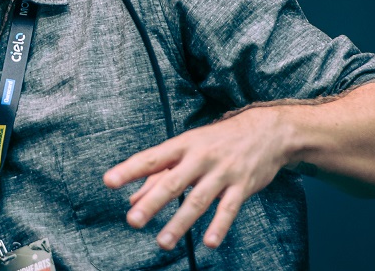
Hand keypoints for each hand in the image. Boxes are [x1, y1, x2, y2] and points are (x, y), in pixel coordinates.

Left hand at [103, 107, 291, 249]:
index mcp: (182, 146)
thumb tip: (132, 198)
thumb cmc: (217, 141)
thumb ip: (159, 175)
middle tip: (132, 220)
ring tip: (162, 242)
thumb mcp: (187, 149)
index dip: (129, 170)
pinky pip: (229, 208)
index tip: (109, 182)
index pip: (151, 158)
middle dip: (152, 202)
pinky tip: (208, 243)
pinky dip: (219, 226)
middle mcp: (200, 157)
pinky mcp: (242, 186)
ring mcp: (222, 172)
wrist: (266, 131)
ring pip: (198, 200)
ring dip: (180, 223)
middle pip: (172, 182)